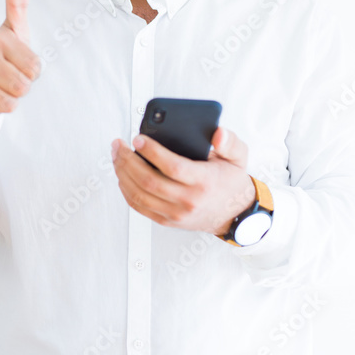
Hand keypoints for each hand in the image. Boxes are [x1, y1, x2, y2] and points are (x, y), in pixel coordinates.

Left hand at [111, 127, 255, 236]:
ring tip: (116, 155)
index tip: (138, 139)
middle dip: (128, 160)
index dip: (152, 152)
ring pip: (139, 194)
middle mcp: (188, 200)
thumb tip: (217, 134)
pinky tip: (122, 175)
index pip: (173, 166)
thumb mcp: (238, 157)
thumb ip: (230, 142)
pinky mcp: (167, 220)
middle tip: (119, 144)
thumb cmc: (231, 181)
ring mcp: (175, 213)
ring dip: (122, 173)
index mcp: (204, 182)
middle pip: (149, 181)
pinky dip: (126, 190)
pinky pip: (139, 206)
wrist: (234, 215)